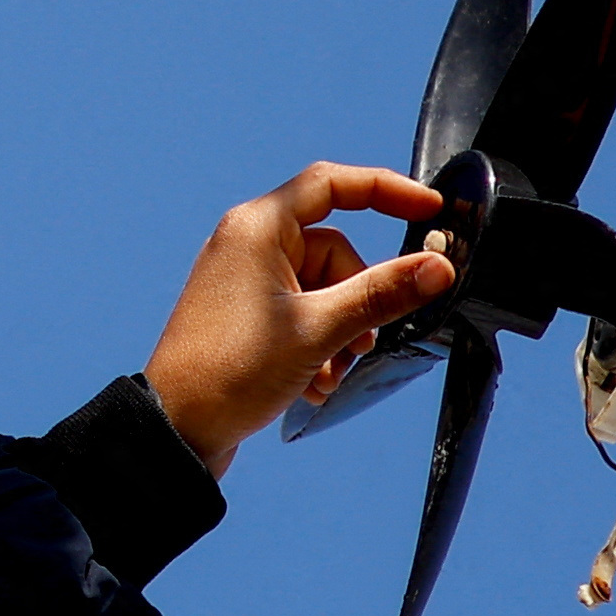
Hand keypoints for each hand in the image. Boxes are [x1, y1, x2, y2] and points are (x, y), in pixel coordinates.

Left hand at [144, 163, 453, 476]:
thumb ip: (381, 294)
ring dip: (337, 335)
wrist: (178, 430)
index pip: (334, 185)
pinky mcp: (246, 315)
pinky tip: (309, 383)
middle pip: (335, 252)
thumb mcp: (319, 330)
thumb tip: (437, 266)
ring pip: (323, 290)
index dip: (386, 191)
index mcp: (258, 228)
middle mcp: (248, 245)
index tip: (429, 209)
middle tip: (356, 345)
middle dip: (356, 302)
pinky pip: (302, 314)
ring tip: (324, 374)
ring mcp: (245, 280)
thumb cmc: (231, 371)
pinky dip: (316, 347)